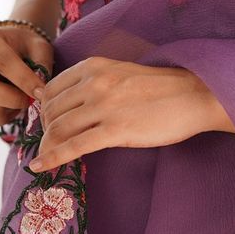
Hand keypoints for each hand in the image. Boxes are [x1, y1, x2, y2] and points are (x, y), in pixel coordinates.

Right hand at [0, 23, 51, 125]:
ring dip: (8, 109)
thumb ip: (42, 64)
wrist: (3, 50)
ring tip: (20, 99)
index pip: (2, 61)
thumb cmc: (23, 47)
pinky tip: (7, 105)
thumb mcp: (38, 46)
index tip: (41, 93)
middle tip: (31, 102)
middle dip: (10, 99)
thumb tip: (40, 91)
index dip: (23, 80)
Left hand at [28, 58, 220, 171]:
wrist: (195, 96)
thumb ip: (94, 81)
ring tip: (44, 156)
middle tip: (47, 142)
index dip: (44, 109)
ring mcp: (104, 106)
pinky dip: (52, 158)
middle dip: (45, 129)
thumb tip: (69, 100)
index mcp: (94, 66)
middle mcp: (94, 83)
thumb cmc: (162, 88)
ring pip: (59, 128)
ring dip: (47, 145)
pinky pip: (74, 147)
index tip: (46, 122)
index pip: (52, 89)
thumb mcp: (122, 73)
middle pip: (52, 110)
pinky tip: (39, 167)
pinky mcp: (115, 130)